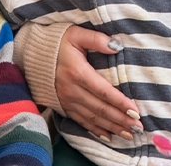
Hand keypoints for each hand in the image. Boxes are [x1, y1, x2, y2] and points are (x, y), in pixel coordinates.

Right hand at [55, 26, 142, 140]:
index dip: (120, 102)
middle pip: (100, 109)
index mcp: (78, 72)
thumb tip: (117, 46)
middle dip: (120, 119)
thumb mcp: (76, 34)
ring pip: (93, 118)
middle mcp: (72, 90)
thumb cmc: (57, 42)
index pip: (104, 91)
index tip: (135, 111)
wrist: (33, 54)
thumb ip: (97, 39)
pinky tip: (108, 136)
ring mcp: (67, 100)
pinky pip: (81, 121)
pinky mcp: (63, 106)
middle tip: (137, 127)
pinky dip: (95, 130)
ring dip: (111, 127)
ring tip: (128, 134)